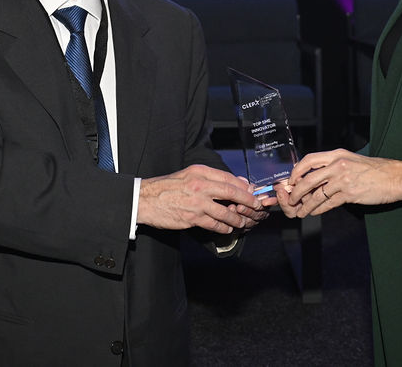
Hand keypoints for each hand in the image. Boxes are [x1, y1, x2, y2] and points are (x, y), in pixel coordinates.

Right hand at [138, 164, 268, 233]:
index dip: (243, 186)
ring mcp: (197, 203)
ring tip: (243, 222)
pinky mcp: (192, 218)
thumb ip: (209, 178)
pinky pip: (215, 225)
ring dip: (238, 219)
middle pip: (232, 193)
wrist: (144, 199)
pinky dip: (224, 228)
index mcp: (199, 172)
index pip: (228, 178)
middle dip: (248, 201)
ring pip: (226, 212)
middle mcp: (200, 185)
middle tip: (257, 207)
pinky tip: (227, 229)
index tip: (252, 192)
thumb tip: (233, 182)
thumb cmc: (166, 187)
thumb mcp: (188, 175)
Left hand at [282, 149, 401, 217]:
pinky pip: (328, 204)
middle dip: (296, 191)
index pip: (309, 159)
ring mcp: (343, 180)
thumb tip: (316, 177)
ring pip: (316, 194)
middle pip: (308, 179)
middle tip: (291, 198)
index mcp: (337, 154)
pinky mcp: (350, 194)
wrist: (396, 177)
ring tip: (300, 211)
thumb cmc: (376, 170)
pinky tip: (314, 213)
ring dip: (305, 205)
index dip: (297, 170)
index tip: (292, 179)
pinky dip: (318, 210)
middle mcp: (338, 165)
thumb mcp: (352, 160)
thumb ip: (334, 165)